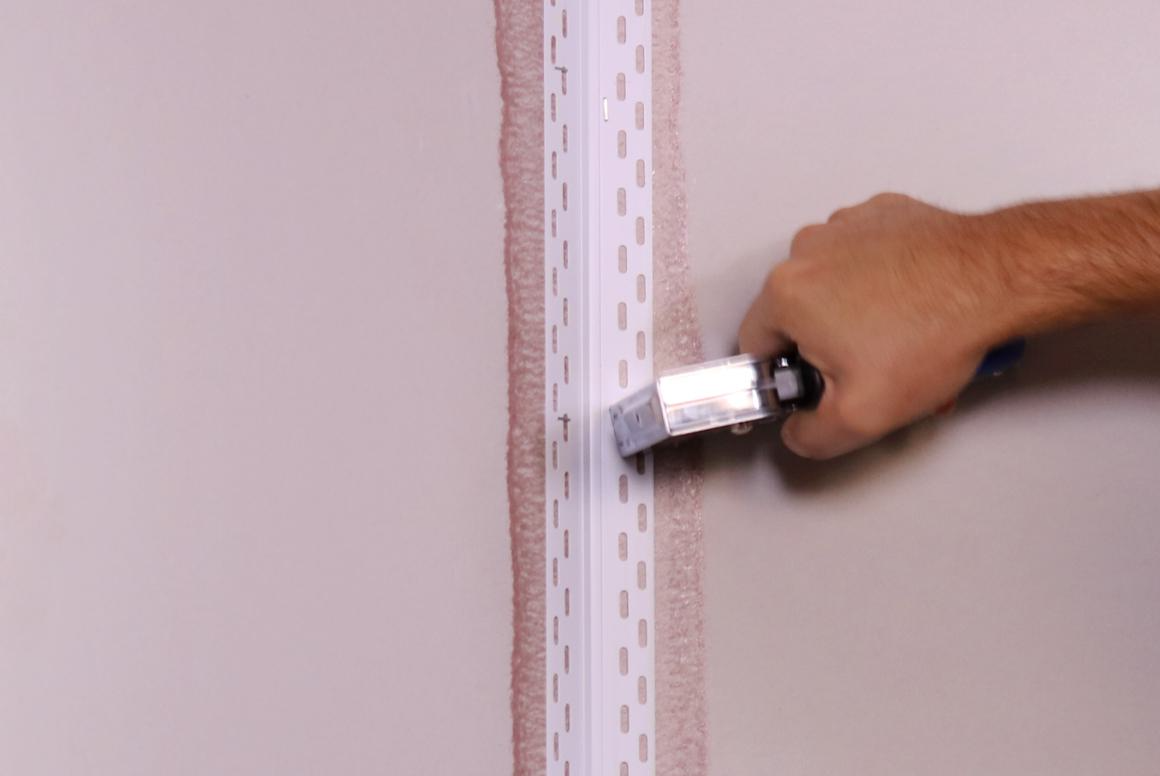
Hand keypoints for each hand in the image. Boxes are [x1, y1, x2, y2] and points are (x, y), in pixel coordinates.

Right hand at [738, 193, 1010, 458]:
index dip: (789, 375)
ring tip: (901, 332)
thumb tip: (798, 430)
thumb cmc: (937, 331)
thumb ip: (810, 436)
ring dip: (854, 309)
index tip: (824, 383)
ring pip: (829, 283)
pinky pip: (863, 254)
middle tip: (874, 364)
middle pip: (794, 314)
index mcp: (785, 293)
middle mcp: (807, 250)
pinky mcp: (882, 214)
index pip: (756, 346)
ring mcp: (846, 225)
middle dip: (827, 344)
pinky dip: (880, 277)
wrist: (1001, 277)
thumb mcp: (862, 417)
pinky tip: (912, 300)